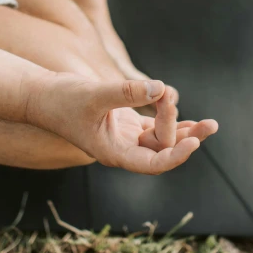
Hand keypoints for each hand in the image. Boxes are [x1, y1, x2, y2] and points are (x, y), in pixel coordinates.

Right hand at [27, 72, 217, 174]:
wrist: (42, 95)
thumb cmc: (62, 99)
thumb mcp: (95, 94)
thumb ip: (126, 92)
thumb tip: (161, 89)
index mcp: (114, 153)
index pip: (153, 163)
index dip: (176, 156)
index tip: (195, 143)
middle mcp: (122, 149)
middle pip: (162, 149)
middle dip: (185, 135)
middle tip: (203, 120)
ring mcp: (125, 136)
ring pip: (161, 138)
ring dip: (184, 129)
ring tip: (210, 124)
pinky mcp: (125, 122)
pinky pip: (154, 126)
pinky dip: (170, 118)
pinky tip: (187, 115)